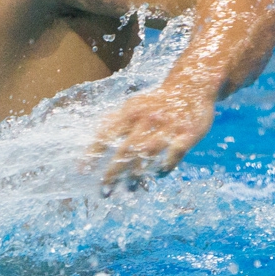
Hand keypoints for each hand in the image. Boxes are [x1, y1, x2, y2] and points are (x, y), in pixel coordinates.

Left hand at [88, 84, 215, 190]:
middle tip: (104, 190)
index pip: (107, 134)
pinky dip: (166, 166)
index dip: (94, 153)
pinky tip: (160, 174)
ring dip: (137, 173)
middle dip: (113, 172)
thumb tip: (96, 133)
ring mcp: (168, 126)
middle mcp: (147, 119)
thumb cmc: (158, 101)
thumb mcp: (135, 104)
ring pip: (148, 153)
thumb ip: (116, 119)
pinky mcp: (187, 133)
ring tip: (129, 188)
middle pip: (126, 150)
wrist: (192, 85)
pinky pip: (174, 153)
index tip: (82, 171)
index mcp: (131, 112)